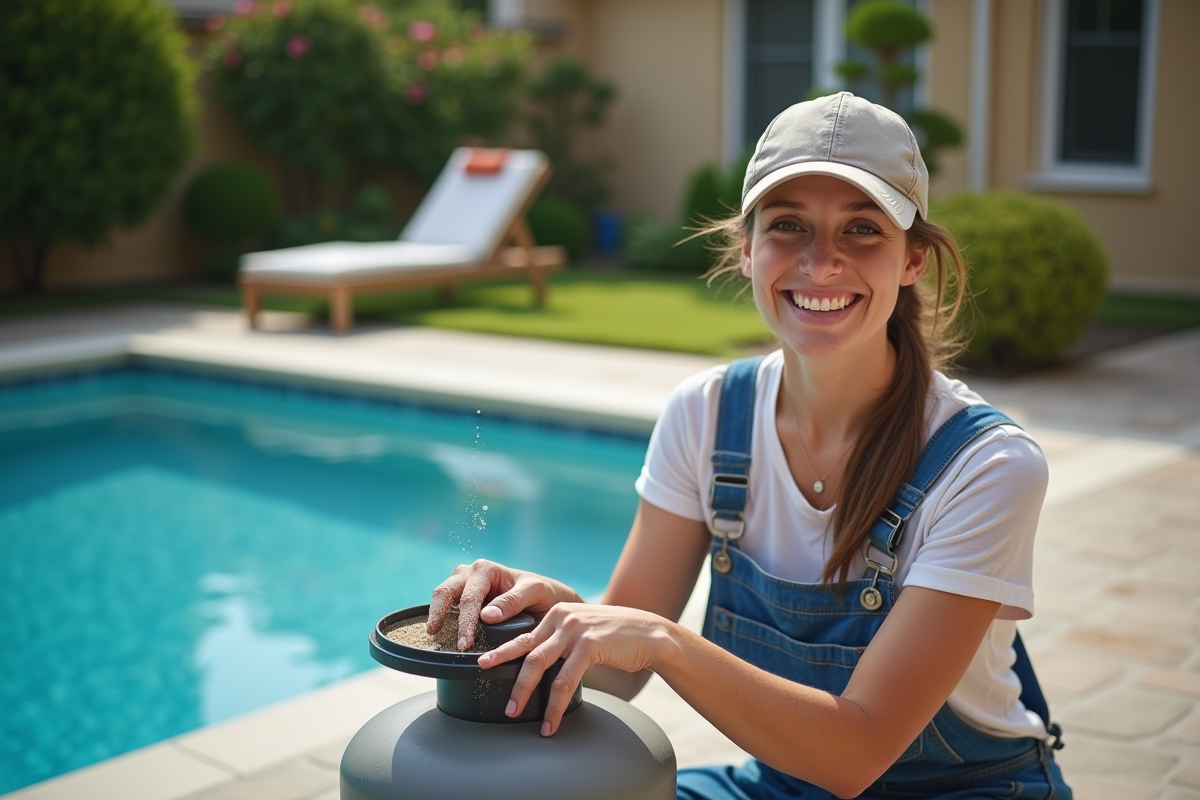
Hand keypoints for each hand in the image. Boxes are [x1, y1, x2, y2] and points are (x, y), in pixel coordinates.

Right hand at [427, 559, 580, 650]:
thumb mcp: (535, 591)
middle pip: (446, 592)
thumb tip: (486, 615)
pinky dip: (443, 620)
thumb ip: (513, 601)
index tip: (465, 643)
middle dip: (440, 615)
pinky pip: (447, 608)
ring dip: (438, 617)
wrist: (547, 599)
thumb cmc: (542, 592)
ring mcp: (464, 585)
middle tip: (440, 637)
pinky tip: (442, 636)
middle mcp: (470, 574)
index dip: (465, 621)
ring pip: (441, 597)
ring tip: (437, 638)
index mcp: (485, 569)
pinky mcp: (462, 600)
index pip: (469, 597)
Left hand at [477, 603, 673, 735]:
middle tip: (488, 683)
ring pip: (539, 664)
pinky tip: (551, 721)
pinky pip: (565, 680)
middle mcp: (562, 617)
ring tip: (514, 712)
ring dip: (523, 692)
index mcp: (557, 613)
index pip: (523, 633)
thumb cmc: (617, 636)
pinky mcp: (590, 645)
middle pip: (524, 648)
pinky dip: (555, 705)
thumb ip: (562, 641)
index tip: (485, 664)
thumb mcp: (584, 631)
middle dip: (502, 669)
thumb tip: (541, 665)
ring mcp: (575, 630)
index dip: (503, 651)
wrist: (650, 633)